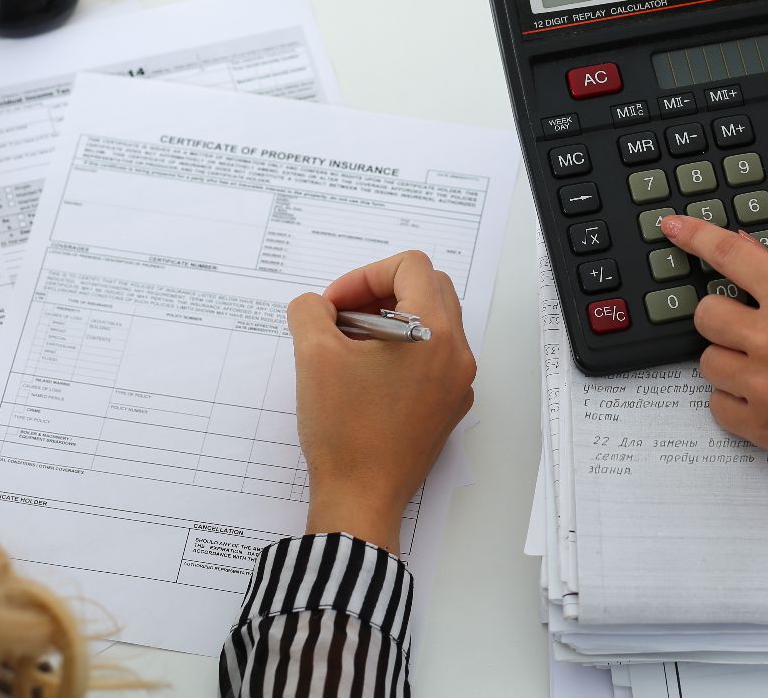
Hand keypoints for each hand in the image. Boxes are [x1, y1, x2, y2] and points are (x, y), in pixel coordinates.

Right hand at [287, 251, 474, 553]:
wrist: (360, 501)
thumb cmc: (344, 432)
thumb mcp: (313, 357)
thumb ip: (310, 311)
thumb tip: (317, 306)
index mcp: (434, 332)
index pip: (411, 266)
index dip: (365, 274)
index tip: (335, 306)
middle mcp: (457, 353)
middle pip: (428, 287)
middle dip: (380, 291)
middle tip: (343, 316)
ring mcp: (457, 383)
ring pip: (432, 322)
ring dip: (390, 320)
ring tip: (350, 346)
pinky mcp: (448, 407)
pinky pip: (432, 358)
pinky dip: (402, 351)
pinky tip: (365, 375)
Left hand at [662, 215, 767, 522]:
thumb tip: (752, 258)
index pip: (729, 255)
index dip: (695, 236)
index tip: (674, 228)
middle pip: (706, 312)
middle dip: (725, 318)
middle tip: (753, 329)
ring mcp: (762, 383)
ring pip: (707, 360)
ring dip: (730, 361)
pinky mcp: (761, 426)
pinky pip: (717, 405)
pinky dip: (735, 402)